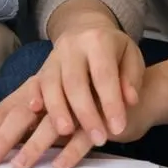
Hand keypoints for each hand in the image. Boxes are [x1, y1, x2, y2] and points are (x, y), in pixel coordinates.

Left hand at [0, 67, 162, 167]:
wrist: (138, 90)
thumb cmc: (91, 99)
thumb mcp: (59, 105)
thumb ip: (35, 119)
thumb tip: (3, 144)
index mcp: (40, 85)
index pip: (7, 108)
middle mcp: (55, 88)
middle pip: (22, 114)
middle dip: (3, 139)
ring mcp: (79, 100)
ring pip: (52, 124)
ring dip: (36, 145)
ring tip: (21, 166)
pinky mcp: (102, 113)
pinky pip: (84, 134)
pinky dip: (71, 150)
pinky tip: (60, 165)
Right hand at [38, 22, 144, 145]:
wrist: (85, 29)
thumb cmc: (114, 51)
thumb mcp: (131, 57)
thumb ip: (132, 79)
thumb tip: (130, 101)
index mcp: (98, 40)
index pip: (104, 74)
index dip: (111, 102)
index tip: (118, 128)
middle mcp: (72, 46)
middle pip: (74, 81)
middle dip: (85, 113)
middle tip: (99, 139)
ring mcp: (53, 56)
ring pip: (50, 84)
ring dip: (58, 110)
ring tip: (67, 132)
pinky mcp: (41, 67)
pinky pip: (34, 83)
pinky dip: (34, 96)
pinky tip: (36, 110)